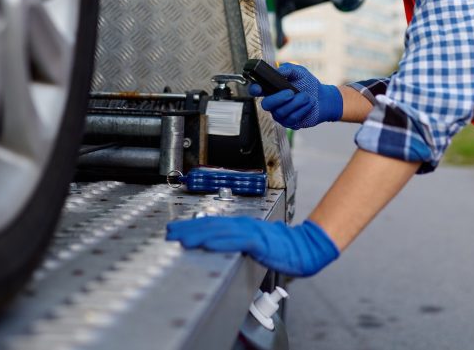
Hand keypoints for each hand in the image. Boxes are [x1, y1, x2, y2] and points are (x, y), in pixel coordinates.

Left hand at [166, 216, 338, 276]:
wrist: (303, 248)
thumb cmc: (280, 248)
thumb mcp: (253, 244)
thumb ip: (235, 243)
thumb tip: (214, 246)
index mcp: (240, 226)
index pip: (210, 224)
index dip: (191, 227)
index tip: (174, 230)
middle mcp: (242, 225)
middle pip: (210, 225)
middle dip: (188, 229)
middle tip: (170, 233)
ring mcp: (250, 232)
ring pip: (219, 231)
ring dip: (199, 235)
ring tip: (182, 239)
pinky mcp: (258, 242)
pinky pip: (236, 241)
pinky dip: (221, 242)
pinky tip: (208, 244)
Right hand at [247, 63, 342, 128]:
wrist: (322, 98)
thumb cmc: (308, 84)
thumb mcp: (299, 72)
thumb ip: (288, 69)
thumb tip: (278, 71)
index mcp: (271, 88)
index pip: (256, 90)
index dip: (254, 89)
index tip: (258, 88)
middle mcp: (273, 103)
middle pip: (266, 104)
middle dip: (279, 98)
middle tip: (292, 92)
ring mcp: (280, 114)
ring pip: (281, 112)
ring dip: (297, 102)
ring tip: (307, 97)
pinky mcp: (289, 123)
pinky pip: (292, 118)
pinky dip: (303, 109)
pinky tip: (309, 104)